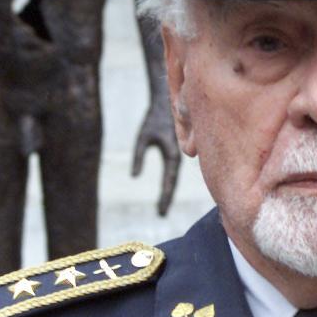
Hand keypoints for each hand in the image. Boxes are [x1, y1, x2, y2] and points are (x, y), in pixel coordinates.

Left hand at [132, 97, 180, 216]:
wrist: (169, 101)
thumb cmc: (154, 118)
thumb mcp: (142, 137)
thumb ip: (138, 157)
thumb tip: (134, 177)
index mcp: (173, 155)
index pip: (168, 183)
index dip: (164, 199)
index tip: (160, 214)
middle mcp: (180, 157)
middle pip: (172, 183)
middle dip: (166, 198)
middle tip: (160, 215)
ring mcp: (181, 154)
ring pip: (175, 177)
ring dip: (169, 190)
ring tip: (163, 206)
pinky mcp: (180, 149)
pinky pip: (176, 169)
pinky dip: (171, 179)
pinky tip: (167, 186)